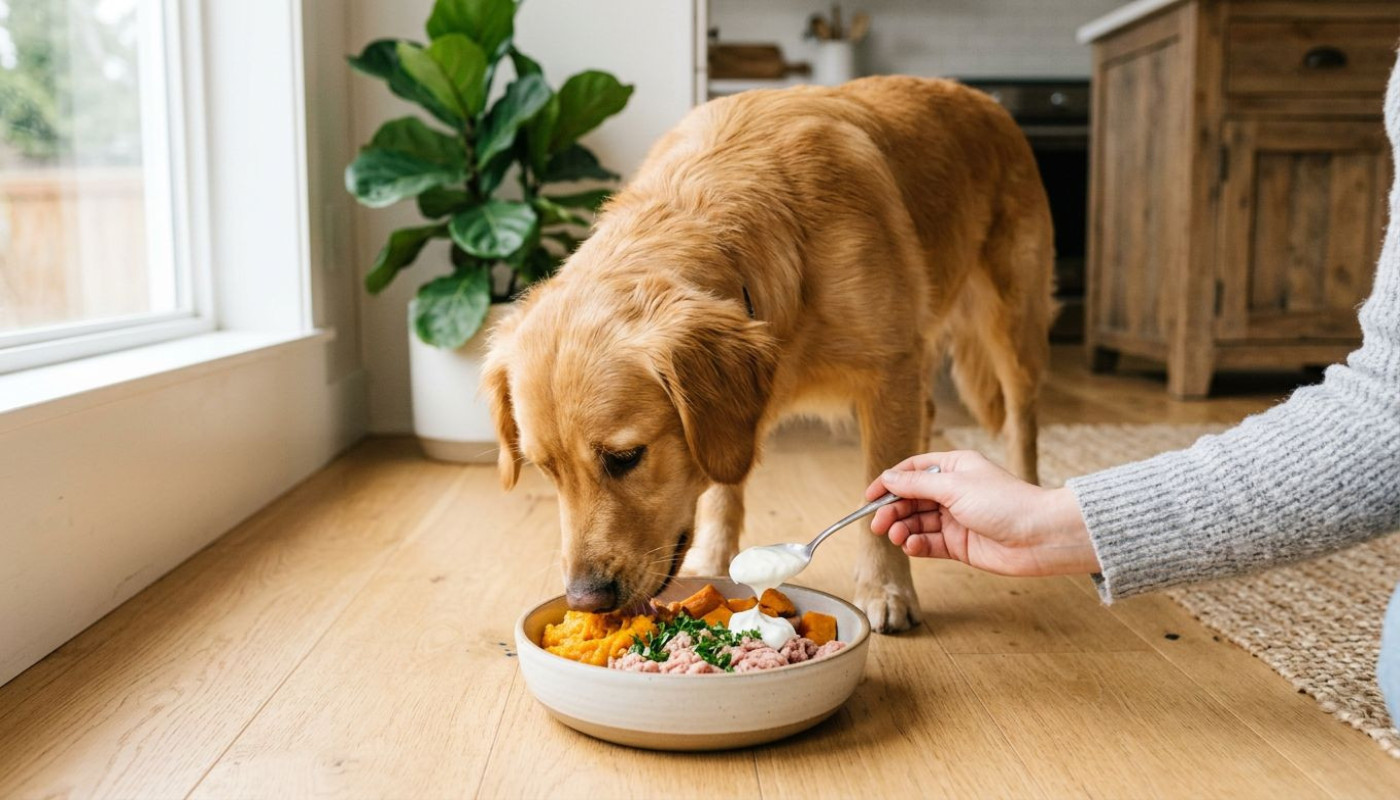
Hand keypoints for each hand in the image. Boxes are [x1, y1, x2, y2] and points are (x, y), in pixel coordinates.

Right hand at [866, 451, 1100, 576]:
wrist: (1039, 536)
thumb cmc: (1003, 502)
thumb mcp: (954, 485)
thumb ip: (917, 483)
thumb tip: (888, 477)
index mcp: (953, 468)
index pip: (912, 471)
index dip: (889, 482)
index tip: (869, 496)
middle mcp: (953, 491)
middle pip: (911, 499)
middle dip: (892, 510)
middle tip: (877, 524)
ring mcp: (955, 519)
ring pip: (917, 523)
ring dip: (903, 529)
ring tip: (897, 537)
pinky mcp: (959, 545)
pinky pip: (929, 543)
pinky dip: (917, 545)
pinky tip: (912, 546)